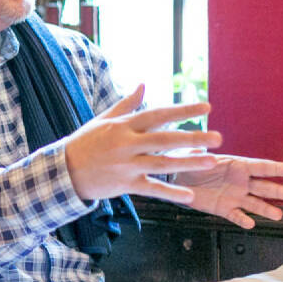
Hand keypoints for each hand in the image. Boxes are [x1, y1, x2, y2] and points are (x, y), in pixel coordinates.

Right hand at [64, 85, 221, 202]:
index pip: (158, 114)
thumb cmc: (84, 142)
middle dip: (193, 137)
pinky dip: (171, 193)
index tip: (207, 107)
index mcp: (123, 125)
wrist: (63, 171)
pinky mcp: (125, 184)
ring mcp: (126, 165)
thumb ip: (126, 104)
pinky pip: (152, 189)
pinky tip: (190, 196)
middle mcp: (127, 144)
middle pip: (165, 139)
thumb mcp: (102, 120)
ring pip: (162, 164)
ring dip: (188, 163)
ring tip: (212, 161)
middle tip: (219, 137)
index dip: (183, 110)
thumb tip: (142, 85)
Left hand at [174, 155, 282, 228]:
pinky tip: (250, 223)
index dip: (276, 168)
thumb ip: (202, 154)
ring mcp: (234, 196)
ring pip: (254, 204)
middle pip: (263, 187)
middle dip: (279, 191)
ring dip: (266, 209)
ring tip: (278, 215)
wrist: (177, 179)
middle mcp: (240, 182)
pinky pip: (236, 215)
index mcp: (237, 165)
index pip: (260, 167)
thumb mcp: (195, 154)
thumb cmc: (191, 162)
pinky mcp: (224, 208)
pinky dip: (242, 220)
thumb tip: (206, 148)